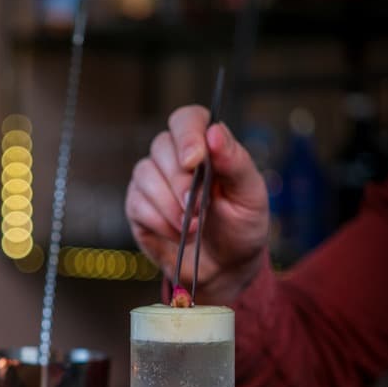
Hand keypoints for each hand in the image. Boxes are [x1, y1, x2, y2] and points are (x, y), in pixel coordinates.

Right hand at [124, 105, 269, 302]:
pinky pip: (137, 204)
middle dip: (181, 182)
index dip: (187, 136)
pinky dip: (160, 223)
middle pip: (162, 147)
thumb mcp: (250, 195)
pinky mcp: (138, 206)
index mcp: (205, 144)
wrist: (225, 267)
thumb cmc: (240, 225)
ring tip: (193, 227)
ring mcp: (153, 180)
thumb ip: (235, 162)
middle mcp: (174, 156)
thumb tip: (214, 132)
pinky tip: (178, 234)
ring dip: (170, 206)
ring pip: (145, 175)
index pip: (186, 120)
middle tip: (200, 210)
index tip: (194, 161)